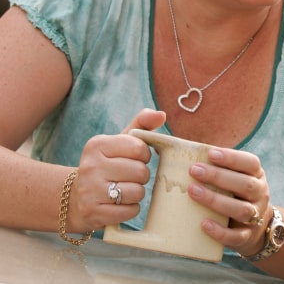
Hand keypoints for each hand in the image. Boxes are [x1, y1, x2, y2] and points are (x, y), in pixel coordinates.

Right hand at [70, 108, 166, 232]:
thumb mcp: (120, 142)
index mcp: (96, 144)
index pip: (139, 148)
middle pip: (140, 171)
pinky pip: (131, 211)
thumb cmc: (107, 165)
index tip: (135, 159)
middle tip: (129, 177)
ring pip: (137, 192)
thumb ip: (141, 124)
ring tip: (124, 190)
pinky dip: (131, 209)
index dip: (144, 155)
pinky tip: (119, 204)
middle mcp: (90, 166)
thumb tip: (161, 114)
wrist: (76, 199)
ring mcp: (89, 191)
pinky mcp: (93, 213)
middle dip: (141, 176)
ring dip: (137, 193)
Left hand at [185, 147, 271, 257]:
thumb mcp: (234, 178)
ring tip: (193, 192)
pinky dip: (219, 231)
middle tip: (193, 170)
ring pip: (241, 209)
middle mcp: (260, 194)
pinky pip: (236, 236)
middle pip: (245, 184)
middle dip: (219, 177)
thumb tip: (171, 148)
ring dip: (216, 200)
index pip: (251, 163)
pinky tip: (203, 224)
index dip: (232, 158)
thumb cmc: (235, 195)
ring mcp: (256, 216)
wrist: (257, 227)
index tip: (210, 154)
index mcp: (257, 176)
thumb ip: (215, 166)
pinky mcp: (247, 236)